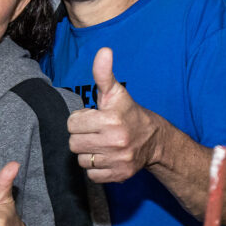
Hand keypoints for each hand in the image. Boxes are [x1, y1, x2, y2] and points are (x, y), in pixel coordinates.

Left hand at [67, 47, 159, 182]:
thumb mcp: (115, 92)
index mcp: (111, 119)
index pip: (72, 124)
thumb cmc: (128, 113)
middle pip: (74, 143)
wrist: (153, 139)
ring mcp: (118, 160)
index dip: (80, 120)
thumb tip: (103, 51)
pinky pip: (91, 175)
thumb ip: (103, 73)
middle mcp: (115, 141)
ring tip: (100, 144)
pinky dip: (96, 168)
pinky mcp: (120, 175)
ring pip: (81, 160)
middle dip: (82, 136)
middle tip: (95, 132)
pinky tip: (106, 157)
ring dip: (88, 153)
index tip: (93, 118)